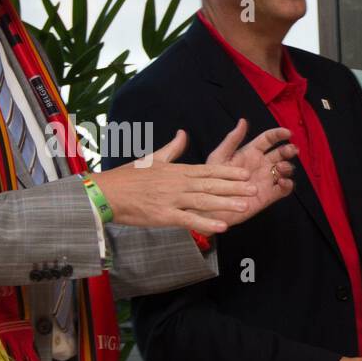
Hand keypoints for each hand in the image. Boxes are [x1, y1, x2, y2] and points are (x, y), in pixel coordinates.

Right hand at [92, 130, 256, 234]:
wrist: (107, 193)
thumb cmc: (127, 177)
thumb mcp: (152, 158)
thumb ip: (171, 148)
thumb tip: (183, 133)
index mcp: (177, 170)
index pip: (208, 170)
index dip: (229, 172)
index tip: (246, 173)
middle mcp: (178, 184)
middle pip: (211, 185)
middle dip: (235, 187)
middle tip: (255, 189)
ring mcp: (172, 200)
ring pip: (204, 201)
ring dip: (226, 203)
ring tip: (246, 206)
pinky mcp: (164, 216)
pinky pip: (189, 220)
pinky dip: (206, 223)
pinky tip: (222, 227)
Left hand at [193, 119, 296, 226]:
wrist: (209, 207)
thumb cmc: (211, 180)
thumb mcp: (219, 157)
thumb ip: (232, 140)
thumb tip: (243, 121)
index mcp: (250, 153)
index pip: (268, 139)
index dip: (278, 134)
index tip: (288, 133)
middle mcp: (260, 165)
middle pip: (280, 153)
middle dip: (288, 150)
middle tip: (292, 150)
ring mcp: (265, 180)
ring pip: (284, 170)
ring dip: (287, 167)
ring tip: (281, 167)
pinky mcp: (268, 196)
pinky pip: (283, 189)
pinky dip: (287, 185)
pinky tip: (283, 182)